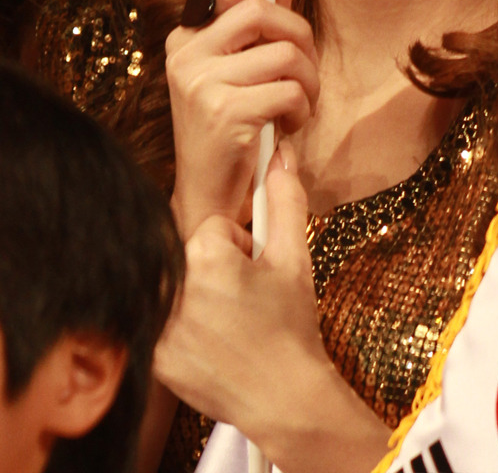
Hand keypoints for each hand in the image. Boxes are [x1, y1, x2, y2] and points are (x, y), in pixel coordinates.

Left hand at [156, 145, 389, 472]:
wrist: (282, 397)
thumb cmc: (290, 328)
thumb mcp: (293, 258)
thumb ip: (285, 199)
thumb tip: (280, 154)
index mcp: (204, 253)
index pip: (218, 228)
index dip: (242, 250)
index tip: (254, 276)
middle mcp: (173, 284)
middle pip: (193, 252)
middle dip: (217, 268)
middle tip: (242, 300)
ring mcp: (156, 322)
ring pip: (178, 283)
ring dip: (198, 294)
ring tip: (227, 322)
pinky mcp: (150, 352)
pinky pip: (162, 318)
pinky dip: (182, 325)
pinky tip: (208, 343)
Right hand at [166, 0, 318, 237]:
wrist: (208, 198)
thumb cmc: (230, 132)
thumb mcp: (241, 74)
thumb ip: (259, 29)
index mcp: (187, 39)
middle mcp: (186, 54)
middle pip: (264, 13)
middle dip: (302, 36)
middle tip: (306, 72)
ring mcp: (201, 83)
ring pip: (285, 54)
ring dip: (307, 83)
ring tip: (296, 108)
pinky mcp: (224, 112)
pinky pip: (288, 91)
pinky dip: (301, 111)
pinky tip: (285, 129)